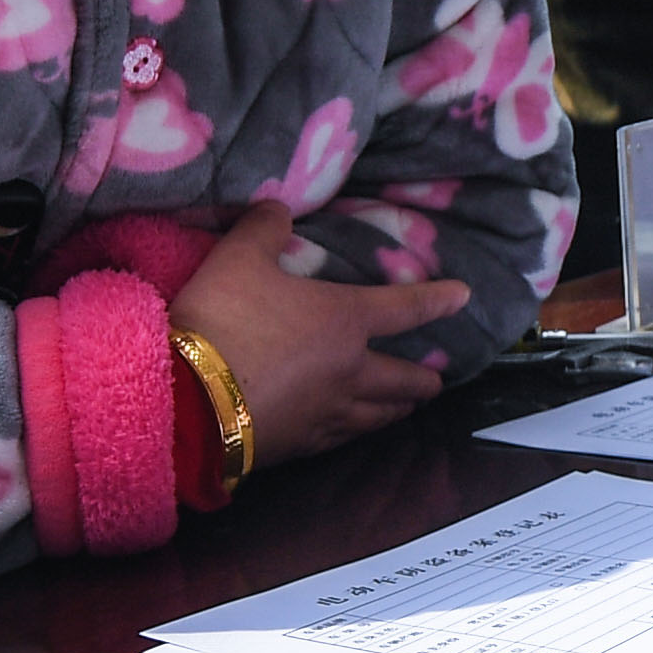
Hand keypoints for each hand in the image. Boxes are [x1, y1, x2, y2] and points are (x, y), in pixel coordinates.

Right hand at [169, 198, 469, 468]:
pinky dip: (359, 431)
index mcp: (345, 320)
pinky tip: (353, 431)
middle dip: (424, 378)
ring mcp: (330, 413)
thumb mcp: (237, 257)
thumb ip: (262, 228)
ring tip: (406, 406)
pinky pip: (345, 437)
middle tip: (436, 379)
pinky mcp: (304, 445)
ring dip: (399, 408)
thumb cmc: (222, 320)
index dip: (437, 300)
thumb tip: (277, 207)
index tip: (463, 298)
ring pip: (381, 415)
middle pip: (404, 378)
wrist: (189, 401)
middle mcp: (351, 370)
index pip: (406, 307)